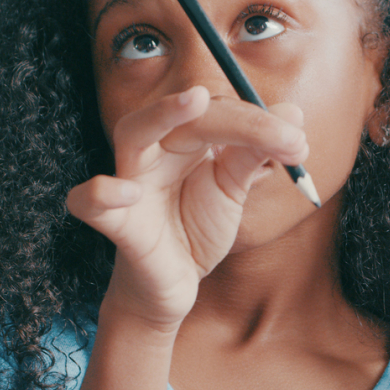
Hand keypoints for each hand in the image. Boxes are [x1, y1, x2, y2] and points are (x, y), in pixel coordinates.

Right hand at [65, 86, 307, 328]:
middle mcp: (156, 151)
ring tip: (195, 101)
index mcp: (185, 139)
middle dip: (236, 117)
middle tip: (282, 134)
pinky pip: (90, 202)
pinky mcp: (117, 224)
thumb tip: (294, 115)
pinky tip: (127, 192)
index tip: (300, 145)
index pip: (221, 113)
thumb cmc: (195, 228)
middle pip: (186, 114)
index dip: (262, 122)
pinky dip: (101, 194)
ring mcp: (132, 183)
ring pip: (132, 133)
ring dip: (161, 114)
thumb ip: (256, 154)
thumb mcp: (231, 190)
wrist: (172, 287)